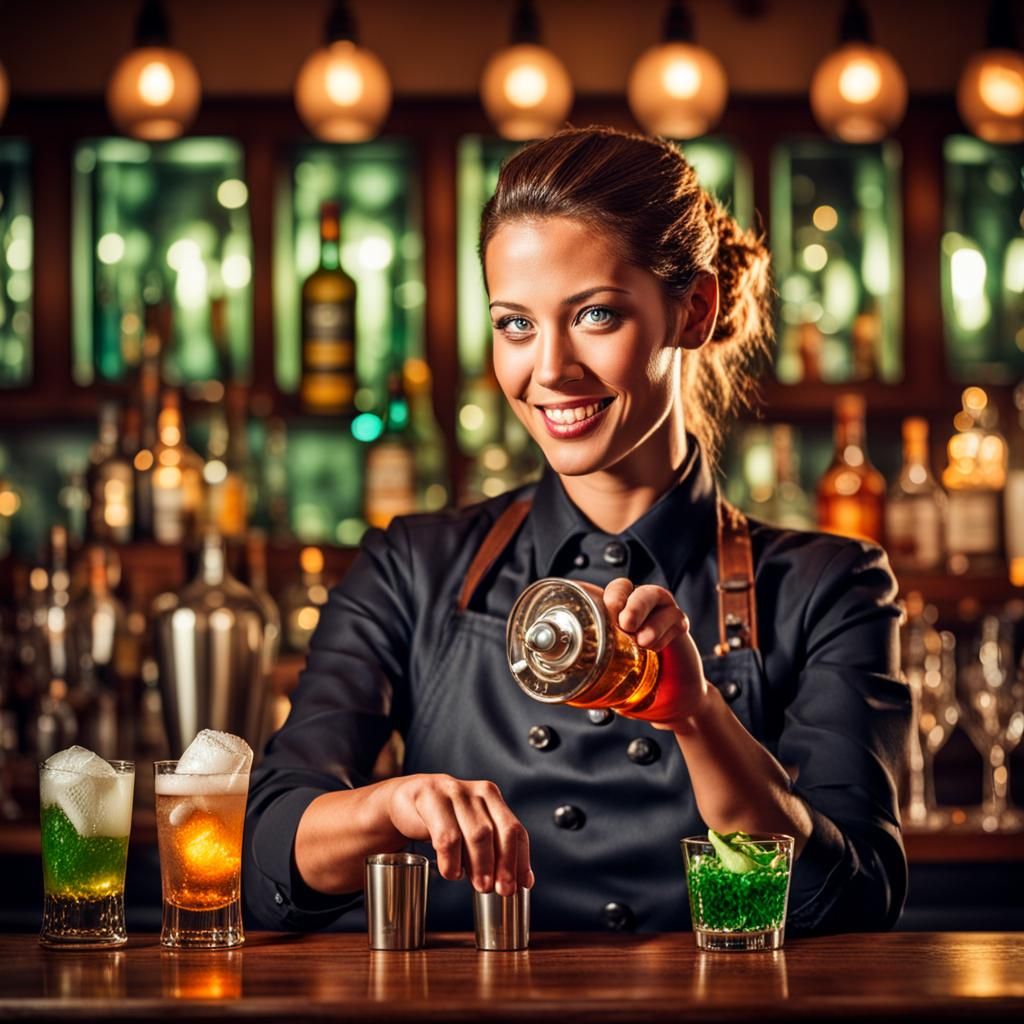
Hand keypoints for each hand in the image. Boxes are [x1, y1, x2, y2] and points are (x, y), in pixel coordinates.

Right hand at [384, 774, 532, 895]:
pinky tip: (451, 872)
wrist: (407, 799)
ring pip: (476, 834)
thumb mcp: (472, 828)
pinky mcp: (430, 798)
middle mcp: (477, 792)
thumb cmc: (445, 819)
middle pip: (498, 832)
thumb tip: (523, 882)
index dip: (520, 860)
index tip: (520, 886)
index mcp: (492, 797)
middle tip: (499, 890)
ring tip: (479, 886)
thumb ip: (494, 849)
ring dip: (480, 866)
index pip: (514, 830)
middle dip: (502, 865)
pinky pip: (446, 836)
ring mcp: (454, 792)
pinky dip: (451, 860)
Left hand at [602, 579, 707, 730]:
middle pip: (634, 589)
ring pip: (657, 597)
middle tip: (625, 623)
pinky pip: (675, 618)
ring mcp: (659, 611)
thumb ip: (590, 661)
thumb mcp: (606, 668)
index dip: (612, 597)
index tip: (608, 612)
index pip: (614, 590)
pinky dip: (664, 632)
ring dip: (649, 619)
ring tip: (642, 640)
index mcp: (617, 610)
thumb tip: (559, 670)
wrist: (667, 696)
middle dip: (632, 604)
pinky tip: (655, 647)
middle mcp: (637, 605)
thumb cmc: (632, 677)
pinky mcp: (678, 623)